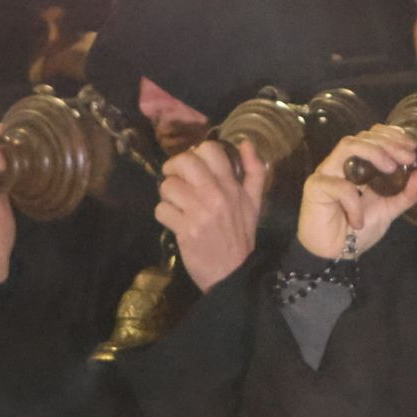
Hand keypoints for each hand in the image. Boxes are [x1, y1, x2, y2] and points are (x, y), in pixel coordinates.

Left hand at [154, 138, 266, 291]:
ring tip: (176, 204)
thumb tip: (245, 143)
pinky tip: (174, 221)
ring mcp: (199, 212)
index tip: (193, 167)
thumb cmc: (241, 236)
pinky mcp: (185, 230)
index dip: (195, 153)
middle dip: (173, 167)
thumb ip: (254, 171)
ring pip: (168, 186)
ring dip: (167, 195)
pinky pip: (162, 210)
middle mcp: (216, 195)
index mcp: (232, 186)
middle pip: (185, 162)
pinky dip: (164, 215)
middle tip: (174, 178)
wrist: (233, 273)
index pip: (210, 150)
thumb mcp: (254, 203)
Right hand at [298, 125, 416, 259]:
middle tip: (407, 156)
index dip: (393, 135)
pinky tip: (359, 220)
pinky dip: (353, 202)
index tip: (412, 147)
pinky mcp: (316, 187)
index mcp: (360, 164)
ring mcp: (327, 172)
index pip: (373, 136)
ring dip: (373, 152)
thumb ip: (406, 194)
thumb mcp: (388, 210)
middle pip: (363, 136)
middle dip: (388, 142)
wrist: (333, 255)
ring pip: (348, 145)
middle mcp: (343, 163)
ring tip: (390, 169)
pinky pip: (339, 186)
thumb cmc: (359, 229)